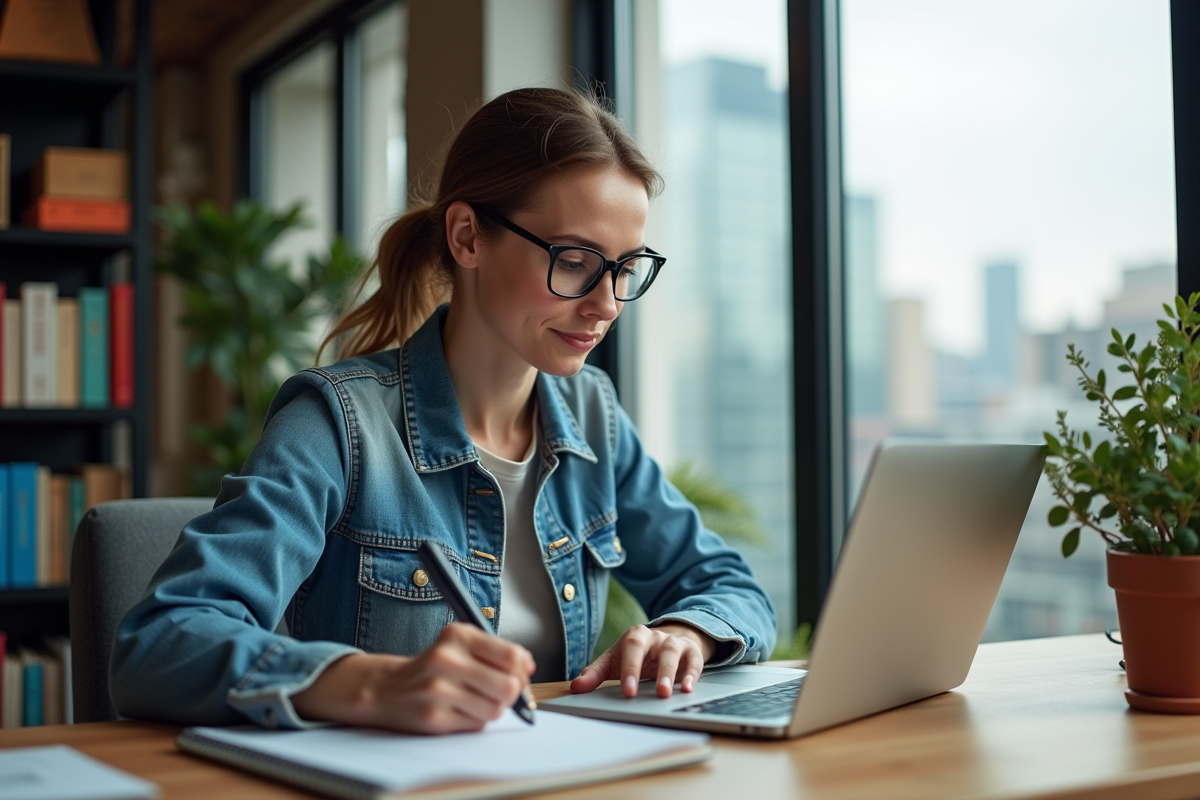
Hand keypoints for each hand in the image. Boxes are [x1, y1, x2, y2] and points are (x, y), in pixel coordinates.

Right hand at [292, 623, 534, 733]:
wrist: (388, 688)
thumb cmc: (435, 666)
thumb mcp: (461, 645)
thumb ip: (496, 652)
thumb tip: (528, 668)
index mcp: (458, 636)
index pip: (511, 655)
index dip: (523, 670)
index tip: (521, 673)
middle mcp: (446, 660)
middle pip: (508, 687)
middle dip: (511, 693)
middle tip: (500, 691)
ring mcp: (438, 691)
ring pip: (495, 709)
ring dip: (492, 708)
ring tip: (475, 699)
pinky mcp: (434, 718)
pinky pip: (477, 724)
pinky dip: (475, 720)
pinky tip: (460, 710)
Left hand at [569, 623, 715, 698]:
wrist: (662, 643)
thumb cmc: (634, 655)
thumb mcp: (614, 661)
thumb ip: (595, 673)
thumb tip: (576, 687)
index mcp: (635, 636)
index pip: (631, 646)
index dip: (630, 668)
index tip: (627, 691)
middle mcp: (656, 637)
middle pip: (657, 647)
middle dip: (656, 670)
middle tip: (654, 693)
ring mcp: (674, 643)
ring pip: (675, 652)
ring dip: (672, 673)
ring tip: (666, 694)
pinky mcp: (691, 653)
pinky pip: (694, 661)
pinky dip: (692, 675)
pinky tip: (687, 689)